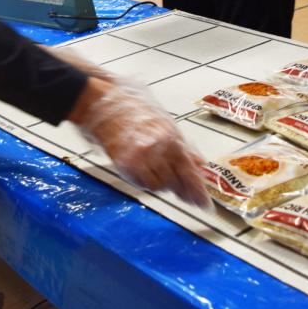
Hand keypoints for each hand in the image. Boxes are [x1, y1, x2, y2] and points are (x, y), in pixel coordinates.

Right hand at [69, 77, 210, 207]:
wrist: (103, 103)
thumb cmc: (133, 108)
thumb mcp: (166, 123)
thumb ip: (185, 147)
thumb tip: (200, 164)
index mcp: (169, 137)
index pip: (189, 172)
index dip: (198, 191)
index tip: (204, 204)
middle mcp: (155, 150)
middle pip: (175, 182)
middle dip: (181, 187)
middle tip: (183, 189)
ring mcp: (138, 159)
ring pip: (158, 186)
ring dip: (162, 183)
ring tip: (157, 168)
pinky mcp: (122, 165)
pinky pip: (141, 183)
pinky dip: (146, 181)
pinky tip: (145, 170)